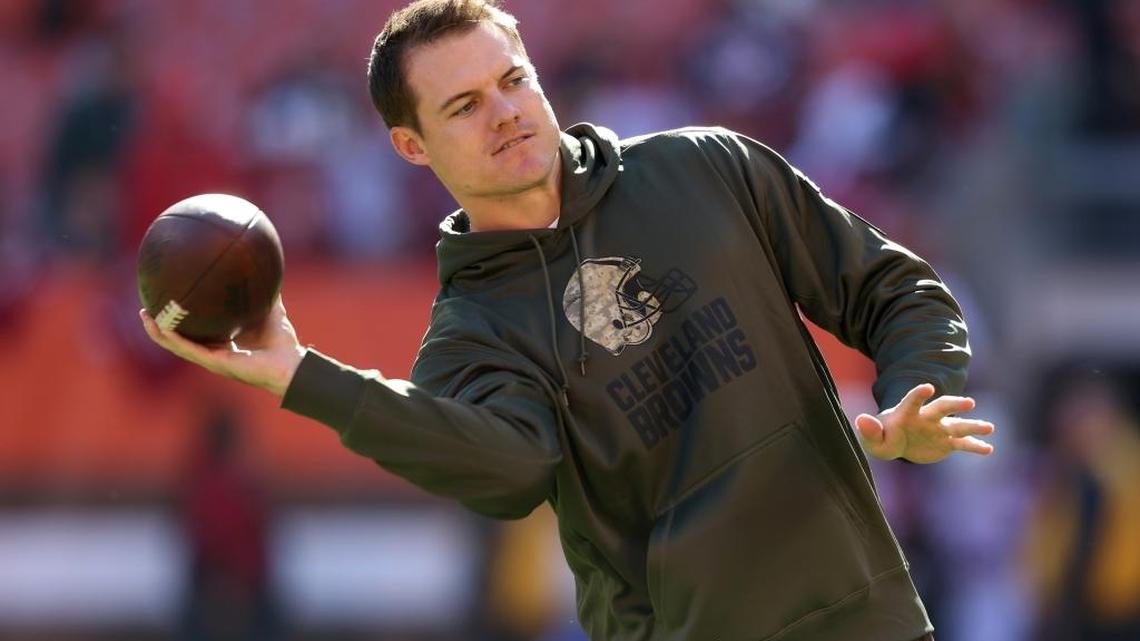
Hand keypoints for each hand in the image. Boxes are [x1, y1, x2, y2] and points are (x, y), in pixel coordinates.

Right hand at [139, 296, 305, 396]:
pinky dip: (174, 339)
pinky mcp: (216, 363)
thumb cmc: (283, 345)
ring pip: (177, 346)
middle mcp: (213, 353)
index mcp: (223, 344)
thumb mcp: (272, 312)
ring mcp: (212, 360)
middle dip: (160, 326)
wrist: (291, 366)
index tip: (167, 303)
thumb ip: (268, 295)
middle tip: (145, 309)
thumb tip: (269, 270)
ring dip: (159, 332)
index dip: (180, 321)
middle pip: (178, 340)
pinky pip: (189, 350)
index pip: (195, 333)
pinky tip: (162, 326)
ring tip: (145, 316)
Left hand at [855, 383, 994, 462]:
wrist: (898, 444)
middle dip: (955, 404)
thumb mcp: (873, 439)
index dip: (918, 393)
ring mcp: (939, 429)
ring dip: (973, 425)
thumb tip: (861, 419)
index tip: (927, 387)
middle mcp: (927, 417)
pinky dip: (975, 446)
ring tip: (989, 428)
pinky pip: (963, 444)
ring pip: (958, 425)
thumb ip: (869, 430)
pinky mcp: (947, 443)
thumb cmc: (883, 438)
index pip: (912, 400)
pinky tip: (988, 448)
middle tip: (969, 402)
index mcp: (907, 413)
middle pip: (942, 407)